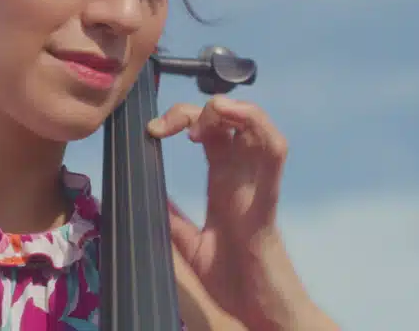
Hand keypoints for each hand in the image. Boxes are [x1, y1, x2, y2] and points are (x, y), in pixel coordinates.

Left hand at [148, 96, 334, 330]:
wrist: (259, 320)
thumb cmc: (234, 285)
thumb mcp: (188, 246)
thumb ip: (172, 219)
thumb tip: (145, 195)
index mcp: (223, 186)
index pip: (209, 134)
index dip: (183, 119)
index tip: (153, 130)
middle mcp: (241, 180)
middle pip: (230, 123)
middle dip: (199, 109)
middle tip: (169, 126)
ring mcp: (256, 189)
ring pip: (257, 129)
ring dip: (232, 109)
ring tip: (208, 112)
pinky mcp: (265, 205)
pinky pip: (274, 159)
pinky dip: (261, 129)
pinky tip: (238, 115)